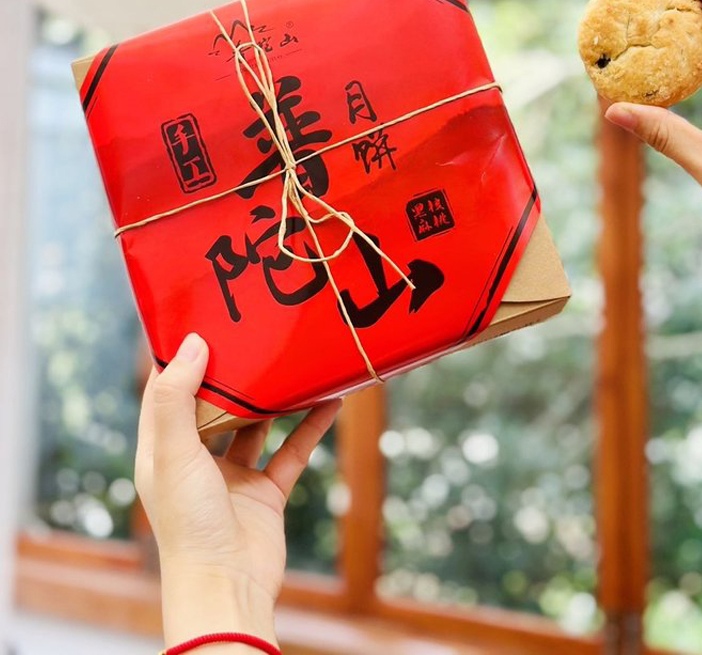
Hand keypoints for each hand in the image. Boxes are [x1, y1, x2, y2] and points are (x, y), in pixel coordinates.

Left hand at [134, 333, 340, 651]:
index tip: (200, 324)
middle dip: (232, 374)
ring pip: (257, 425)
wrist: (229, 585)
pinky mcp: (266, 491)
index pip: (164, 393)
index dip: (178, 360)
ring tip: (292, 363)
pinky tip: (329, 402)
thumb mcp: (175, 453)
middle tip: (253, 336)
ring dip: (275, 399)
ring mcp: (233, 476)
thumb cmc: (189, 524)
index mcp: (163, 450)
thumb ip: (178, 399)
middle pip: (214, 405)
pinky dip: (310, 428)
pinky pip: (291, 451)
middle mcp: (196, 460)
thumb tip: (191, 343)